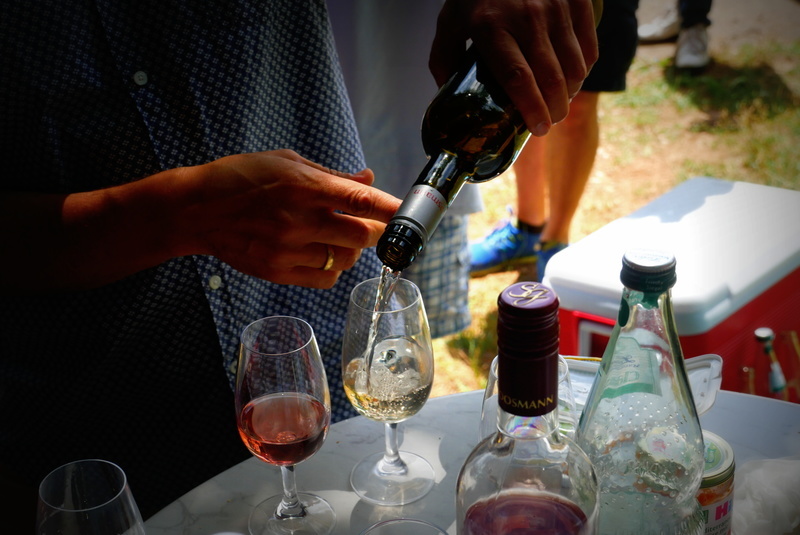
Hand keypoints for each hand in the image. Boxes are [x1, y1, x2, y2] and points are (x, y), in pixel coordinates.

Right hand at [174, 150, 399, 287]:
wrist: (195, 209)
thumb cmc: (241, 178)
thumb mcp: (287, 163)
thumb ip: (332, 175)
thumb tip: (368, 179)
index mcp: (304, 186)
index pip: (362, 199)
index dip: (393, 207)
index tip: (410, 212)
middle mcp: (299, 220)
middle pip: (362, 236)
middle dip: (377, 232)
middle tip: (374, 226)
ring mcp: (288, 249)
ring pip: (346, 259)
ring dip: (352, 250)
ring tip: (339, 236)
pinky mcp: (278, 271)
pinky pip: (325, 278)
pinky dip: (334, 268)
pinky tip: (324, 254)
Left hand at [429, 0, 599, 135]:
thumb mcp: (450, 22)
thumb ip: (443, 59)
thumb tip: (446, 96)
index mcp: (491, 27)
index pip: (517, 77)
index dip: (531, 108)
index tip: (538, 128)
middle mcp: (527, 18)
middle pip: (551, 78)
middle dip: (554, 109)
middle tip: (548, 122)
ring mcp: (555, 8)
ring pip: (574, 66)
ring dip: (570, 92)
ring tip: (559, 103)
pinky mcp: (576, 1)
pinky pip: (589, 47)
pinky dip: (583, 69)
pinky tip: (572, 78)